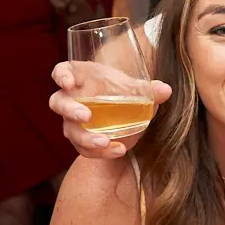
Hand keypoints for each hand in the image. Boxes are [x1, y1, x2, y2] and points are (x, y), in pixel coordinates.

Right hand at [51, 62, 172, 158]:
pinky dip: (100, 152)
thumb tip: (165, 90)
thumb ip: (149, 89)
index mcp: (80, 78)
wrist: (124, 113)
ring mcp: (72, 121)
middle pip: (59, 103)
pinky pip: (84, 149)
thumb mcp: (136, 89)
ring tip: (104, 141)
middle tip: (86, 116)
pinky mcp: (80, 140)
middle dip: (70, 110)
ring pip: (70, 130)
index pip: (61, 71)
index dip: (61, 76)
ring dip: (85, 138)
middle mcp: (71, 99)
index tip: (67, 82)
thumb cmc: (122, 92)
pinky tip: (118, 150)